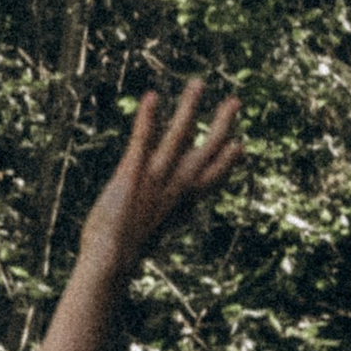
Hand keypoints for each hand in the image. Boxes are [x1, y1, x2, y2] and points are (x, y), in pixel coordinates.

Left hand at [73, 81, 242, 284]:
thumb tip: (176, 217)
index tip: (241, 147)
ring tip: (199, 83)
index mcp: (182, 204)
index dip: (227, 163)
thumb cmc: (126, 253)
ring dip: (191, 108)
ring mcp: (155, 179)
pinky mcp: (132, 174)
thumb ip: (168, 216)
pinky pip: (143, 141)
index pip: (212, 180)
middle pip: (207, 152)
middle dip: (222, 125)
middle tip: (235, 101)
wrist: (109, 267)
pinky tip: (152, 97)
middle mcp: (175, 188)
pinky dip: (148, 118)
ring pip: (180, 136)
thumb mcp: (155, 232)